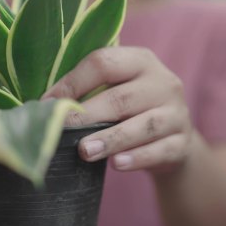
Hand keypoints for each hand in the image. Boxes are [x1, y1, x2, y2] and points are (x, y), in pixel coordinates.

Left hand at [43, 47, 193, 173]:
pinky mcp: (182, 143)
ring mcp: (176, 113)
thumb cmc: (132, 111)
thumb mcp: (118, 90)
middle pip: (122, 97)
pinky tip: (116, 164)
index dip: (73, 82)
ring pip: (143, 126)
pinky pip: (159, 151)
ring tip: (85, 152)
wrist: (174, 139)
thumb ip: (89, 92)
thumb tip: (43, 107)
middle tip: (61, 130)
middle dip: (88, 114)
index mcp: (141, 61)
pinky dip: (137, 158)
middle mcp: (163, 83)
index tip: (47, 104)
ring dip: (111, 139)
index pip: (105, 62)